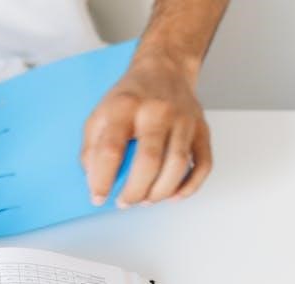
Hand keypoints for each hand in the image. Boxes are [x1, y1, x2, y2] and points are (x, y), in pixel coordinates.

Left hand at [81, 53, 211, 208]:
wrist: (165, 69)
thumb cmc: (130, 98)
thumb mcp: (100, 115)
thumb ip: (92, 149)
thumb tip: (95, 182)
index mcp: (125, 106)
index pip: (111, 149)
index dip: (102, 179)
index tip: (98, 197)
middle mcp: (157, 111)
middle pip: (149, 161)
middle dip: (135, 191)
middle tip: (124, 202)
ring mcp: (183, 119)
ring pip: (177, 165)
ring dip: (160, 192)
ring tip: (145, 200)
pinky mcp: (202, 129)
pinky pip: (203, 164)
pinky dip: (189, 186)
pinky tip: (172, 194)